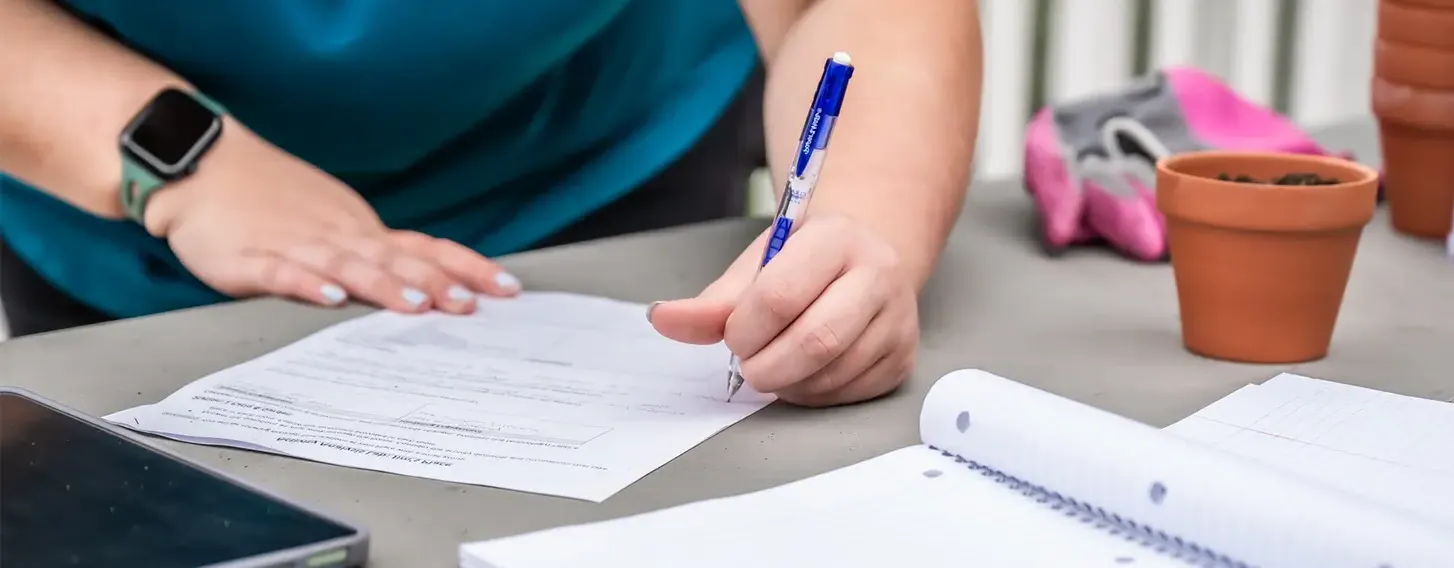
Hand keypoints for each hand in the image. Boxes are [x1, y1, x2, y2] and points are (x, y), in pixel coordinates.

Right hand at [143, 120, 519, 312]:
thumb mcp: (334, 220)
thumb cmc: (271, 198)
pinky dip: (306, 284)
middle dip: (436, 283)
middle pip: (396, 259)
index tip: (506, 288)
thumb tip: (426, 280)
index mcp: (360, 230)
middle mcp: (339, 236)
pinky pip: (283, 272)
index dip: (466, 267)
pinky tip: (327, 298)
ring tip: (415, 303)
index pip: (425, 248)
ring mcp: (297, 245)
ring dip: (383, 284)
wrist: (200, 164)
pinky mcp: (251, 258)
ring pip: (347, 267)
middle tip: (470, 306)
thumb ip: (374, 253)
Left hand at [649, 215, 918, 406]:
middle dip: (766, 365)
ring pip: (832, 373)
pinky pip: (848, 394)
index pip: (782, 294)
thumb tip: (662, 320)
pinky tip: (802, 374)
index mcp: (836, 238)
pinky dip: (812, 394)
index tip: (732, 335)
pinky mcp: (902, 359)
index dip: (744, 327)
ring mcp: (898, 320)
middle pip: (815, 340)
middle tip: (748, 364)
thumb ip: (713, 300)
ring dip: (788, 383)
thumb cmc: (804, 262)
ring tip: (774, 364)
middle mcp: (879, 275)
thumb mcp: (758, 266)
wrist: (866, 261)